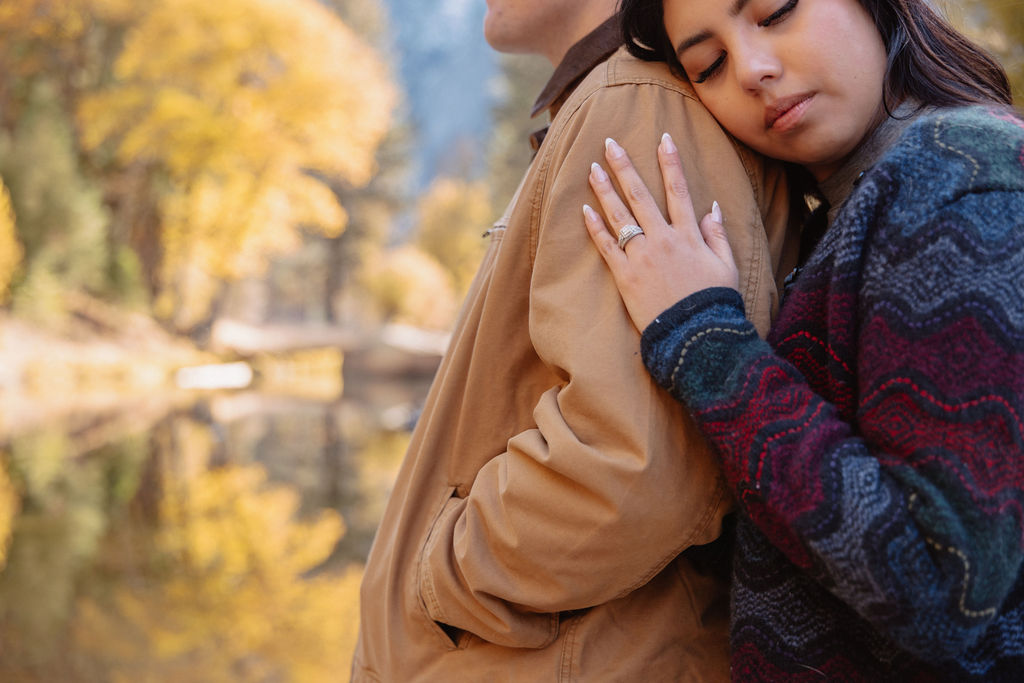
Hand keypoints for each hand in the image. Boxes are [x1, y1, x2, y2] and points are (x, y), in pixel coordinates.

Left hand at [584, 133, 739, 330]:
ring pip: (619, 216)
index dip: (669, 162)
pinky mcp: (625, 277)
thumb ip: (717, 235)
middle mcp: (663, 240)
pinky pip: (606, 247)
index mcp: (689, 235)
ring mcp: (642, 257)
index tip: (662, 138)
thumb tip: (712, 208)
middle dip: (624, 166)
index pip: (678, 190)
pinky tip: (584, 209)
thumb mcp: (727, 266)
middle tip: (609, 143)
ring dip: (604, 189)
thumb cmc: (714, 303)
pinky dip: (595, 227)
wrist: (696, 336)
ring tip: (592, 168)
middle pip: (640, 195)